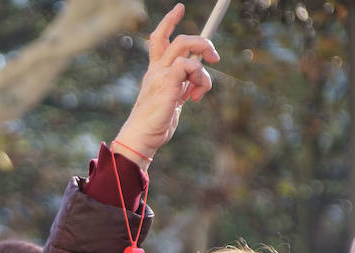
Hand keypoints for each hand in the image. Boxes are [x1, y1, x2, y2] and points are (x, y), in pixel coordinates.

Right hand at [112, 4, 218, 166]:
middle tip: (214, 57)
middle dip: (202, 42)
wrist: (141, 137)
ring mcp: (160, 75)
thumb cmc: (155, 124)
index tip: (179, 8)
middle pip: (180, 39)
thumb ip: (182, 86)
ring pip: (186, 47)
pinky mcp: (167, 82)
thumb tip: (198, 78)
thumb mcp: (172, 101)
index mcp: (155, 72)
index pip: (159, 39)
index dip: (169, 21)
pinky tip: (194, 97)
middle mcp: (156, 70)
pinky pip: (190, 66)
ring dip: (203, 65)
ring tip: (200, 90)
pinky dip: (200, 80)